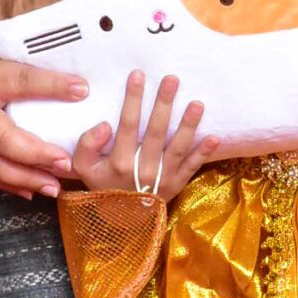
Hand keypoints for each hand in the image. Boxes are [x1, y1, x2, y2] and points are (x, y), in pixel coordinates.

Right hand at [0, 6, 85, 199]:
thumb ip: (16, 65)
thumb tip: (60, 78)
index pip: (22, 82)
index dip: (54, 87)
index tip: (82, 90)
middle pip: (4, 139)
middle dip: (38, 157)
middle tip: (67, 165)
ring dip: (22, 179)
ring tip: (52, 187)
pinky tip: (23, 189)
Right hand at [69, 72, 216, 198]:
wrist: (122, 222)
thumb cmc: (103, 187)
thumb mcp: (83, 169)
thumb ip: (87, 145)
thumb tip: (105, 124)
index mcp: (119, 162)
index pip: (128, 124)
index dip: (133, 99)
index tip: (138, 75)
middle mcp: (143, 169)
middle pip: (156, 131)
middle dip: (164, 103)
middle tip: (172, 79)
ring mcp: (163, 178)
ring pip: (177, 147)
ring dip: (188, 125)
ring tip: (197, 103)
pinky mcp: (178, 184)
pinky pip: (192, 167)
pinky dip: (203, 153)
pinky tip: (214, 137)